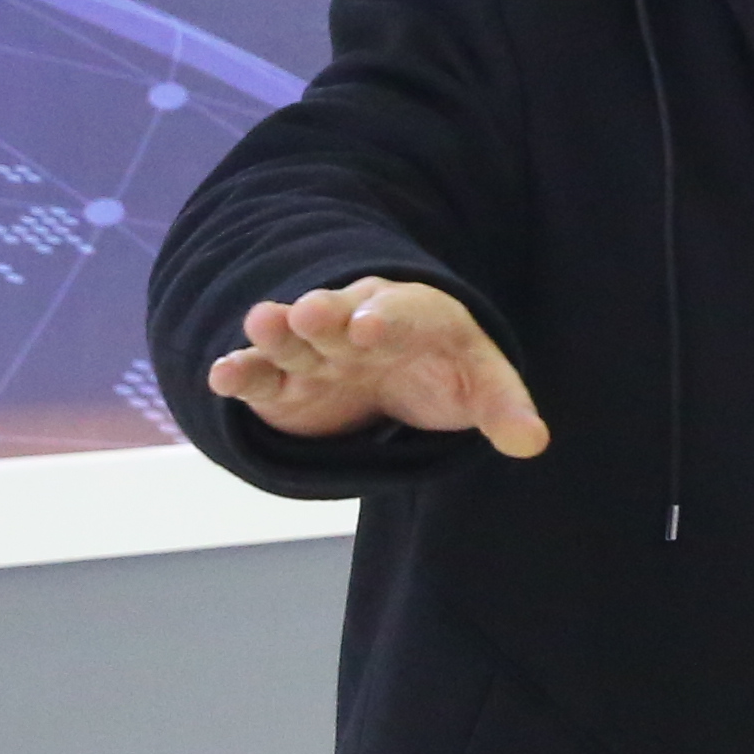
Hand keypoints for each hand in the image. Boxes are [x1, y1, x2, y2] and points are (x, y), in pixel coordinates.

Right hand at [207, 279, 546, 458]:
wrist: (395, 365)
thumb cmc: (443, 366)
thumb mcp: (481, 383)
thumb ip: (504, 408)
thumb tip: (532, 441)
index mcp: (410, 316)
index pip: (399, 314)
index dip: (384, 319)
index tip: (368, 327)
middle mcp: (354, 325)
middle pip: (337, 317)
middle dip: (323, 315)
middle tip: (307, 312)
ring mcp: (315, 354)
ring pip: (292, 341)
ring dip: (275, 334)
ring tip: (259, 325)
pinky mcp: (283, 386)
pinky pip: (260, 377)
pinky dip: (241, 374)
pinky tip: (221, 376)